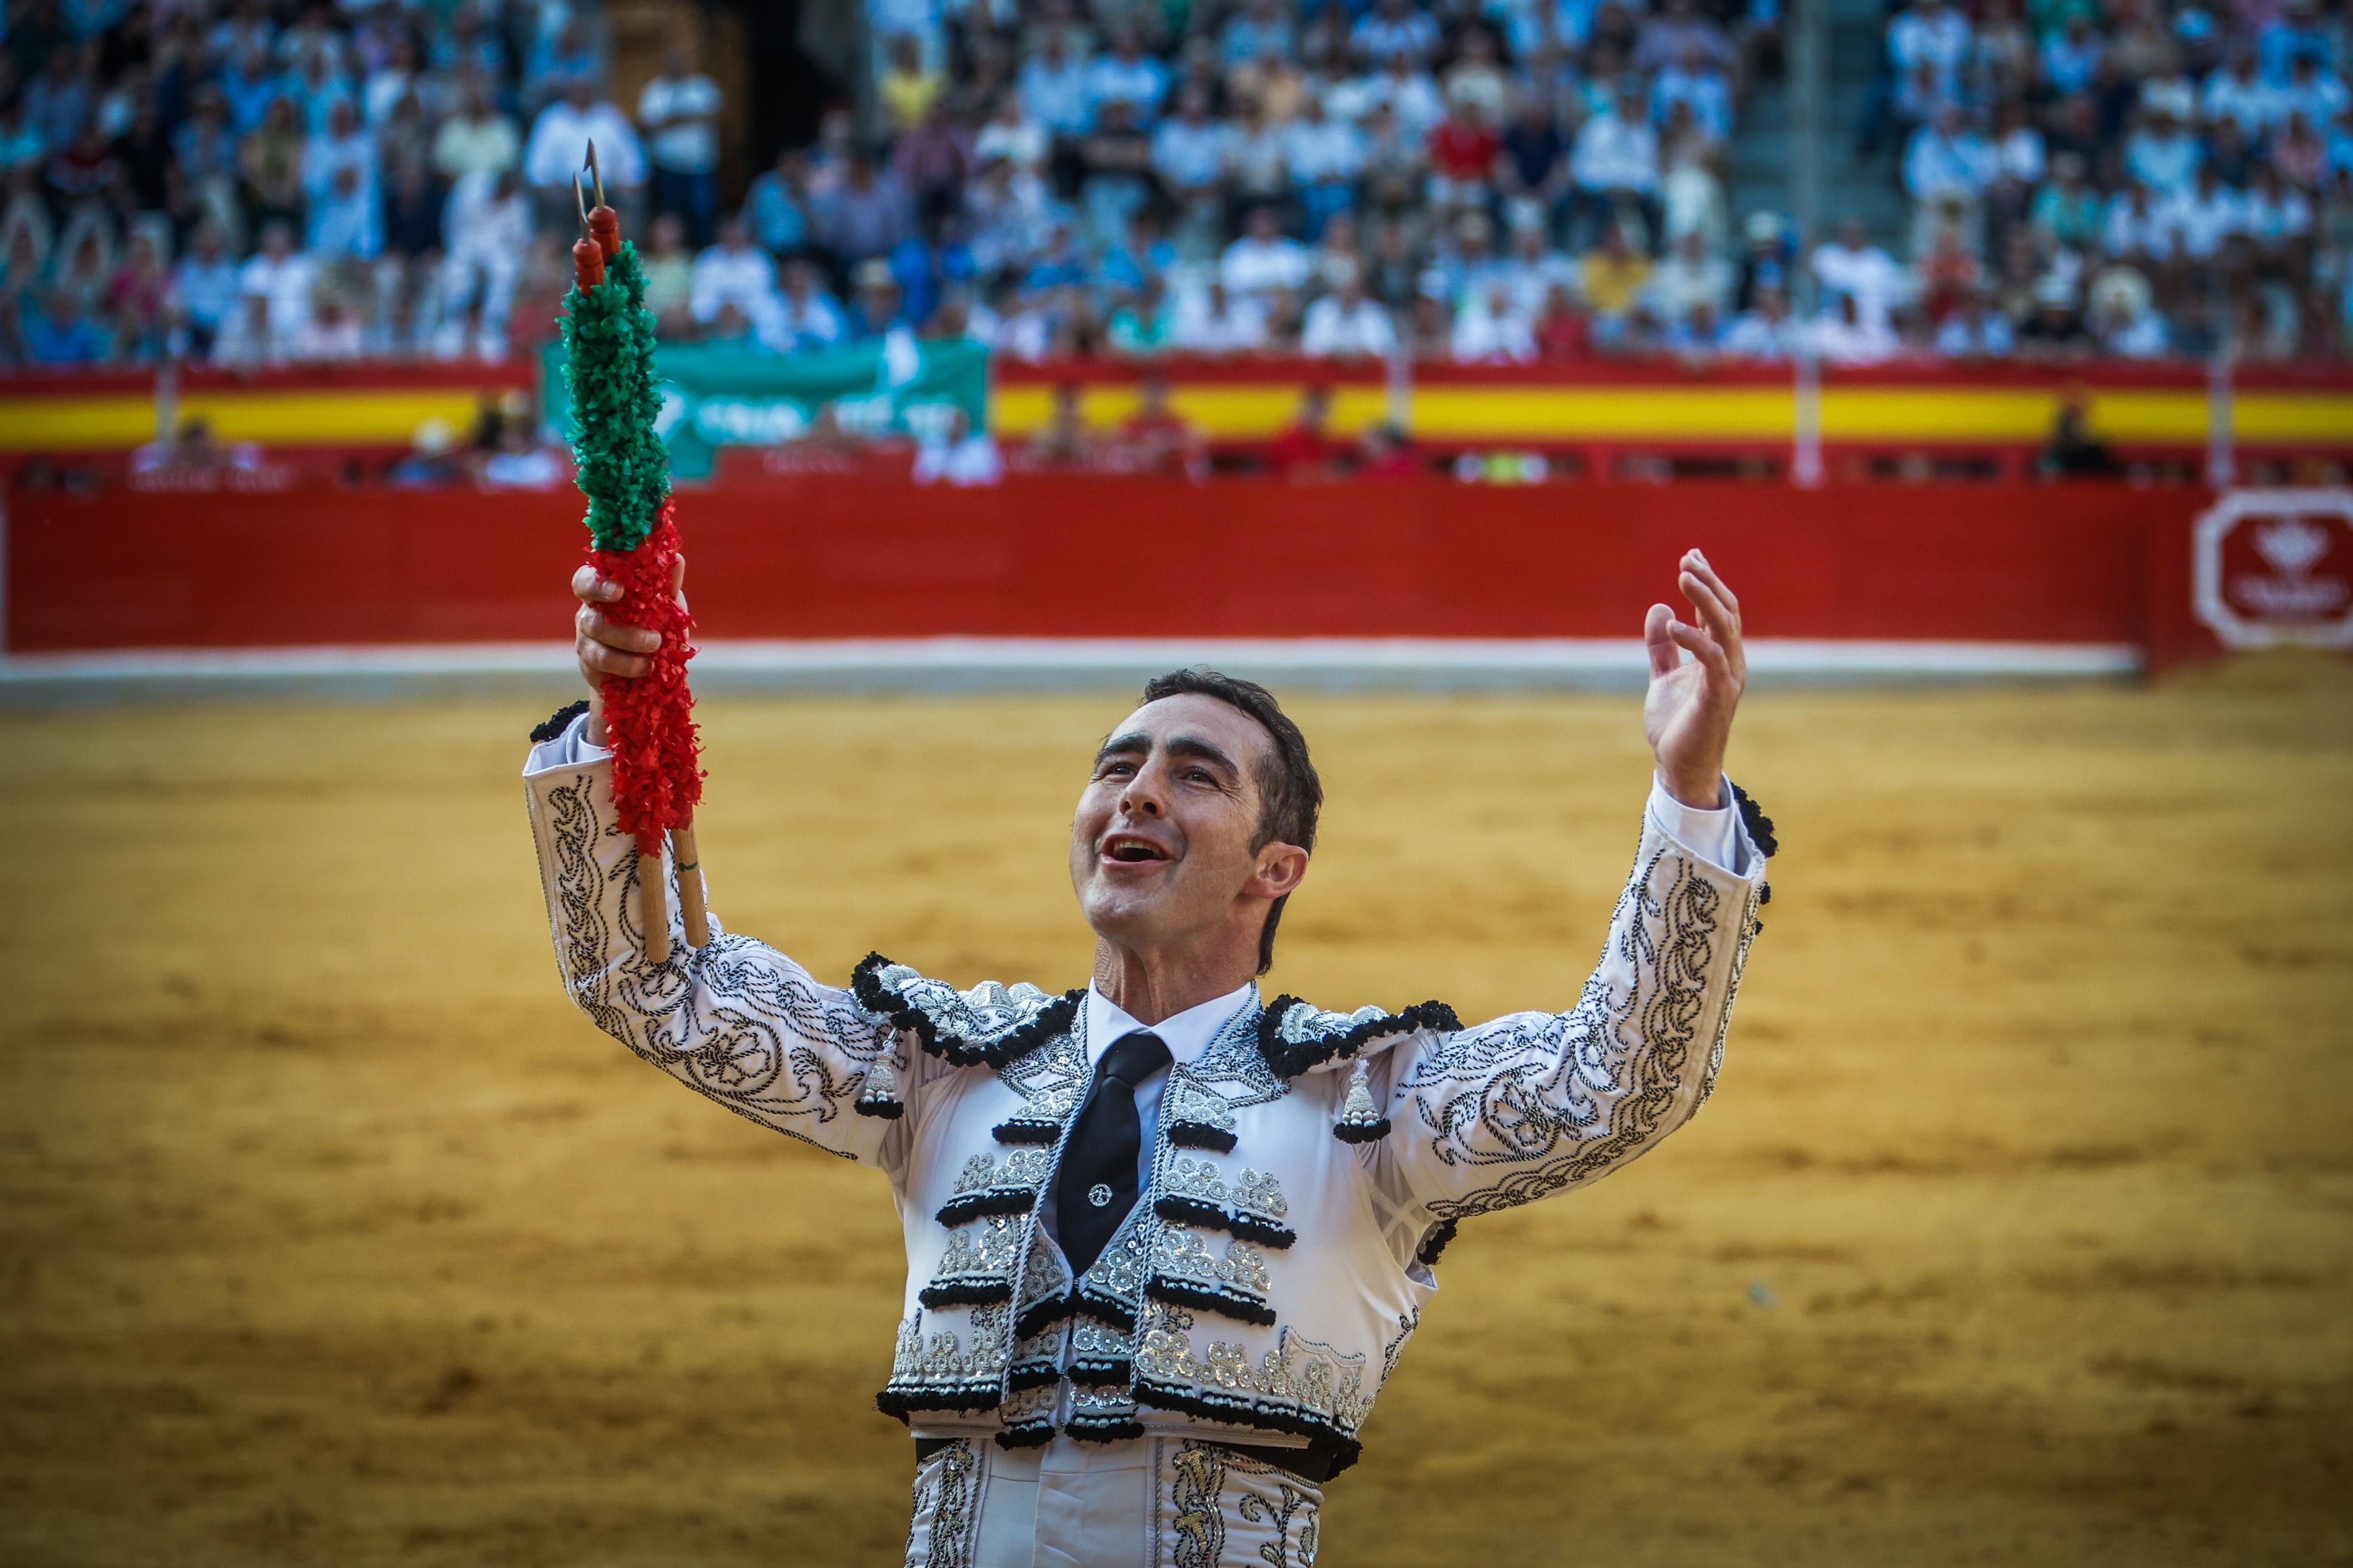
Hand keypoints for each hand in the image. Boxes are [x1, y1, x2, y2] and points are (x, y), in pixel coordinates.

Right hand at [571, 554, 686, 744]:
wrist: (649, 670)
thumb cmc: (655, 627)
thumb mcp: (666, 606)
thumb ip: (668, 585)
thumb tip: (677, 559)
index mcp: (602, 592)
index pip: (585, 581)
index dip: (597, 583)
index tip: (619, 590)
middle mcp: (588, 614)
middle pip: (590, 615)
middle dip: (621, 627)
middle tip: (654, 637)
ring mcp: (585, 640)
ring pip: (597, 641)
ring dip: (629, 644)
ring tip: (656, 649)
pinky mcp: (588, 665)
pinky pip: (600, 662)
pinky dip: (625, 665)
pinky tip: (645, 667)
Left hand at [1642, 549, 1746, 809]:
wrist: (1678, 766)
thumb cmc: (1676, 725)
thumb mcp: (1662, 677)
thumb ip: (1661, 646)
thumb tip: (1660, 609)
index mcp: (1718, 656)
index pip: (1718, 610)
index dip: (1707, 582)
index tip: (1690, 556)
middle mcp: (1729, 663)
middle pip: (1726, 612)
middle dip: (1708, 583)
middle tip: (1687, 560)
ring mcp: (1726, 679)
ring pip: (1724, 628)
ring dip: (1705, 600)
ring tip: (1684, 577)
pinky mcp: (1717, 697)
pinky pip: (1712, 660)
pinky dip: (1694, 638)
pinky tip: (1673, 624)